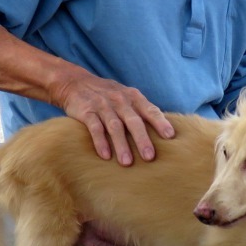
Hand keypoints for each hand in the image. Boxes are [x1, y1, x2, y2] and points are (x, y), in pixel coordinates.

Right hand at [53, 70, 173, 165]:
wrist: (75, 83)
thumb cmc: (108, 95)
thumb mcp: (126, 96)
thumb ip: (141, 110)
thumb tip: (162, 131)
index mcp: (133, 97)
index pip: (150, 109)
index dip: (160, 122)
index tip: (170, 136)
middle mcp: (120, 100)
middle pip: (133, 121)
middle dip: (142, 139)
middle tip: (150, 157)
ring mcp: (103, 105)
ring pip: (115, 126)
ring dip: (121, 145)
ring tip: (127, 162)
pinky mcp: (87, 111)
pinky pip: (95, 127)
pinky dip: (100, 141)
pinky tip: (105, 156)